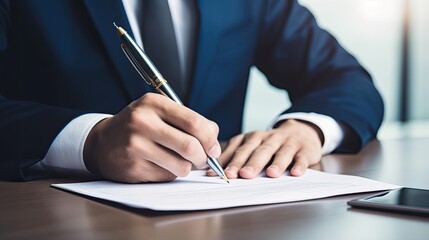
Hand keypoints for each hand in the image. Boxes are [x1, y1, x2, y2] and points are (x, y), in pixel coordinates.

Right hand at [83, 93, 220, 182]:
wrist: (103, 142)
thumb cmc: (140, 127)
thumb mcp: (161, 113)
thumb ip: (189, 121)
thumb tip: (214, 140)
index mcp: (154, 103)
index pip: (194, 122)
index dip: (210, 139)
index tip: (214, 148)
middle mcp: (142, 122)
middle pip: (190, 146)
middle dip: (203, 157)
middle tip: (203, 160)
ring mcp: (135, 145)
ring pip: (181, 166)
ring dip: (187, 167)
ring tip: (180, 161)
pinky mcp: (133, 167)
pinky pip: (167, 176)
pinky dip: (171, 174)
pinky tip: (160, 165)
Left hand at [207, 119, 322, 178]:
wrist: (302, 131)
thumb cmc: (270, 143)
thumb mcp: (251, 145)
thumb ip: (233, 156)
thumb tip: (211, 172)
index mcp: (253, 137)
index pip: (240, 149)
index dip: (232, 161)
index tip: (223, 174)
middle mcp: (269, 138)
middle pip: (259, 150)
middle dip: (250, 163)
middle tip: (243, 175)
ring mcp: (287, 143)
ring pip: (281, 152)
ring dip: (276, 163)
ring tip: (270, 174)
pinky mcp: (304, 149)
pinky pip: (301, 157)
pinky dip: (299, 165)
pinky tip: (295, 172)